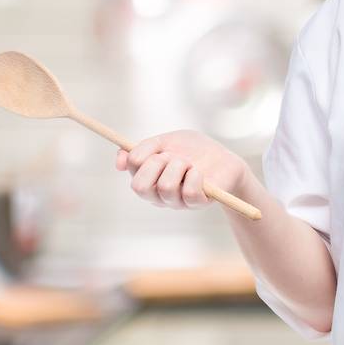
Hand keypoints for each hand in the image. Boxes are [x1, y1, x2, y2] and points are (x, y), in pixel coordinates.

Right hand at [116, 129, 247, 211]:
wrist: (223, 157)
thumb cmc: (193, 150)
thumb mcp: (167, 141)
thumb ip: (143, 148)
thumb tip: (120, 160)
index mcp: (147, 179)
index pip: (131, 169)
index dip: (143, 154)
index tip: (157, 148)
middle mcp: (158, 194)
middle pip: (139, 187)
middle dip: (156, 163)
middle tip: (172, 156)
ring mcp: (177, 202)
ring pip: (166, 187)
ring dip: (179, 167)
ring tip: (190, 164)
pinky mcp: (197, 204)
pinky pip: (189, 193)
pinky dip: (195, 177)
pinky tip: (199, 172)